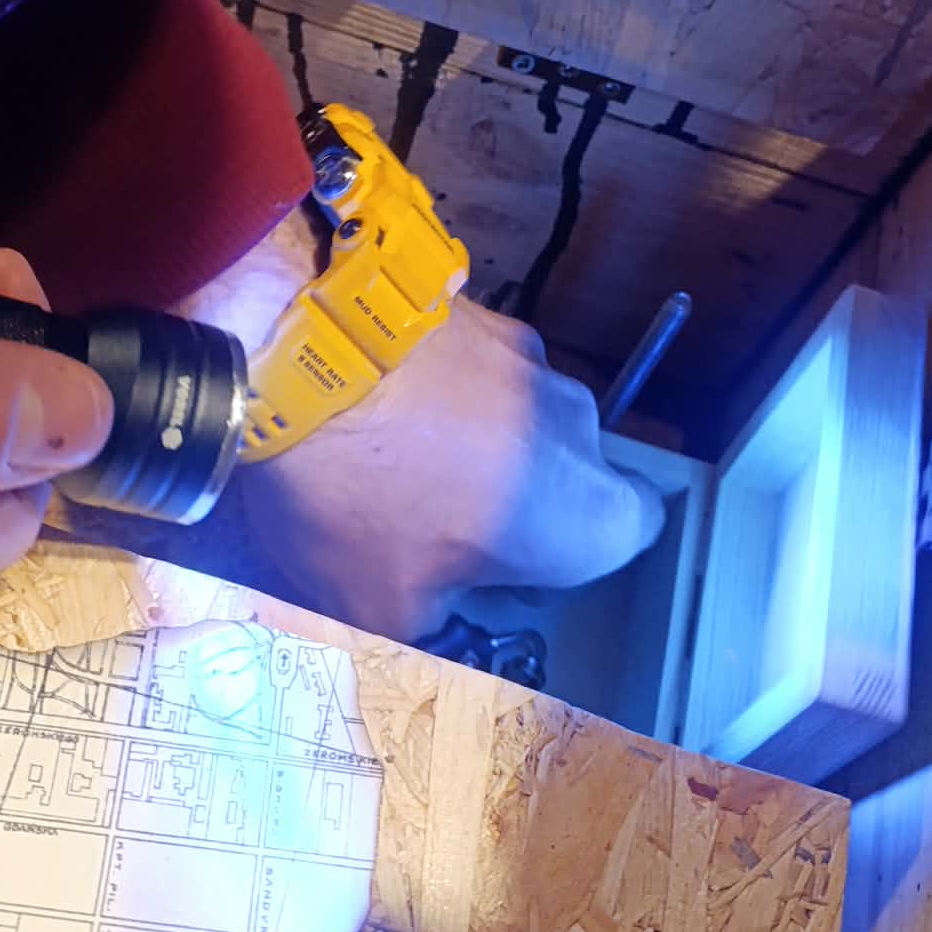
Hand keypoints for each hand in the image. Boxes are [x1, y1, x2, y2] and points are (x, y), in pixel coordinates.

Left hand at [186, 216, 661, 640]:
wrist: (300, 352)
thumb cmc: (359, 497)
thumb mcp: (382, 609)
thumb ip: (435, 624)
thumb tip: (437, 606)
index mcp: (586, 512)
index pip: (632, 535)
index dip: (571, 559)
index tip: (510, 572)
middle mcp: (580, 425)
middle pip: (570, 471)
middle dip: (516, 496)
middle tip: (435, 520)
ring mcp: (531, 354)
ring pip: (522, 415)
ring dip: (477, 438)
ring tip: (389, 456)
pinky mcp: (478, 307)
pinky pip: (474, 367)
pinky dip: (440, 387)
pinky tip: (372, 404)